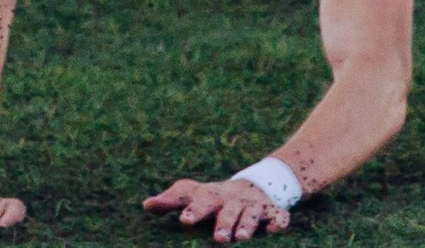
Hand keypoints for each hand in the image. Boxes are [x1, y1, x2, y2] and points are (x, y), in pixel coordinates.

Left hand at [144, 178, 291, 242]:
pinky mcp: (272, 212)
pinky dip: (278, 221)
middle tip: (218, 239)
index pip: (202, 199)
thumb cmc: (215, 197)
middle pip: (229, 209)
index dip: (193, 210)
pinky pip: (279, 216)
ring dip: (247, 225)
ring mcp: (254, 205)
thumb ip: (172, 200)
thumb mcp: (195, 194)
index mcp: (213, 195)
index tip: (184, 220)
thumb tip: (146, 205)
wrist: (254, 185)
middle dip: (225, 223)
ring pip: (252, 214)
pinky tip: (274, 229)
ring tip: (240, 238)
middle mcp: (234, 199)